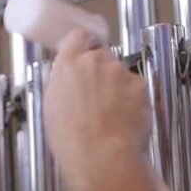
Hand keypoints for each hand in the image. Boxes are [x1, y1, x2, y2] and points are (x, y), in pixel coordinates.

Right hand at [44, 30, 151, 173]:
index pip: (79, 36)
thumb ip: (63, 85)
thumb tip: (69, 82)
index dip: (85, 43)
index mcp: (67, 65)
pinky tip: (126, 120)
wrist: (101, 154)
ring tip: (113, 116)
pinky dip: (134, 101)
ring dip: (119, 89)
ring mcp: (118, 71)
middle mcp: (93, 61)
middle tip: (100, 98)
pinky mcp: (139, 85)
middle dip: (103, 73)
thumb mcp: (52, 108)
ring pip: (121, 74)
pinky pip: (137, 89)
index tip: (87, 51)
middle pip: (102, 57)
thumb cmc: (72, 139)